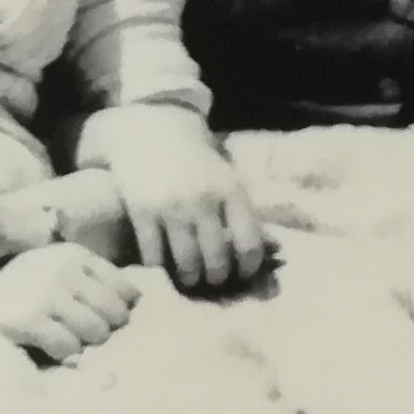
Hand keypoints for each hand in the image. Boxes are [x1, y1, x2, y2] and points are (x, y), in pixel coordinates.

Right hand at [0, 242, 140, 363]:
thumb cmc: (20, 292)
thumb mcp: (57, 276)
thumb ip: (94, 284)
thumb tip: (141, 302)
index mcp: (74, 255)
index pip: (126, 289)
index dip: (122, 311)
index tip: (107, 321)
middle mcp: (62, 269)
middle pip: (115, 313)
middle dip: (104, 330)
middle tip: (84, 337)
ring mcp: (43, 293)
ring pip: (95, 332)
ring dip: (84, 343)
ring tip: (64, 340)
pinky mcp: (25, 320)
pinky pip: (68, 347)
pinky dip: (63, 354)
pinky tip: (47, 347)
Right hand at [100, 115, 266, 291]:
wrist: (152, 130)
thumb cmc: (196, 160)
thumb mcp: (227, 177)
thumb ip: (242, 210)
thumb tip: (271, 248)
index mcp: (231, 192)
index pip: (249, 243)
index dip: (248, 267)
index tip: (242, 275)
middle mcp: (204, 201)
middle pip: (217, 258)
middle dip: (217, 278)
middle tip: (214, 283)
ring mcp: (171, 207)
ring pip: (186, 262)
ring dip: (190, 279)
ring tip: (190, 280)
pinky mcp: (142, 212)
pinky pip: (153, 255)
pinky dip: (159, 267)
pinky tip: (163, 267)